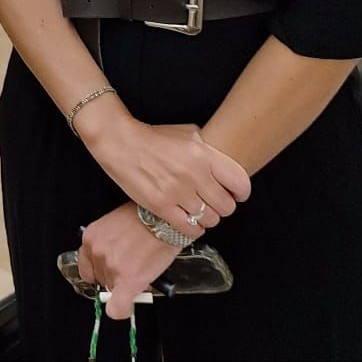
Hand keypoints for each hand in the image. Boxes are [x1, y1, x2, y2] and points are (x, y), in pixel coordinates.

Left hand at [79, 201, 178, 320]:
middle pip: (101, 279)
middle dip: (116, 277)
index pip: (87, 267)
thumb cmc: (145, 216)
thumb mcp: (116, 224)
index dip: (100, 272)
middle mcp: (97, 252)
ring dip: (125, 285)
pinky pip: (118, 307)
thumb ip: (109, 244)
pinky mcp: (128, 280)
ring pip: (113, 290)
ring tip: (140, 270)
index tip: (109, 274)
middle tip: (132, 267)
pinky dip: (122, 309)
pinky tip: (128, 306)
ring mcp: (111, 267)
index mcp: (91, 237)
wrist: (164, 217)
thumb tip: (114, 263)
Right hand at [88, 119, 249, 232]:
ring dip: (206, 218)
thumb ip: (209, 151)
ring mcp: (177, 191)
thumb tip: (225, 168)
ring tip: (197, 210)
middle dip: (222, 207)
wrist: (119, 141)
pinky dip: (193, 228)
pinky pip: (190, 229)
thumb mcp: (187, 133)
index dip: (241, 193)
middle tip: (212, 203)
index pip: (240, 183)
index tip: (236, 195)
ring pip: (210, 219)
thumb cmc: (154, 137)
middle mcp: (193, 174)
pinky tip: (188, 220)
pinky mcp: (161, 206)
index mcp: (203, 154)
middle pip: (226, 206)